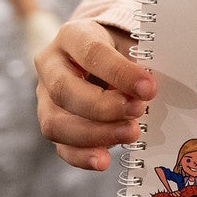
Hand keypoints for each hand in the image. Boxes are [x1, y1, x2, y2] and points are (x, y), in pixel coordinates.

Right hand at [35, 17, 155, 170]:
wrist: (104, 54)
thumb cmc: (122, 48)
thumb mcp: (131, 43)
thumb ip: (140, 62)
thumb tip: (151, 91)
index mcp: (73, 35)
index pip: (90, 52)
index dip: (119, 72)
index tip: (149, 88)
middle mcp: (51, 64)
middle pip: (64, 90)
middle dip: (103, 107)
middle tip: (137, 111)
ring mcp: (46, 96)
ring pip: (56, 122)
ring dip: (95, 134)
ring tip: (131, 134)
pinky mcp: (53, 122)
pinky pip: (60, 145)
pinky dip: (81, 156)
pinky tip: (104, 161)